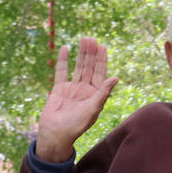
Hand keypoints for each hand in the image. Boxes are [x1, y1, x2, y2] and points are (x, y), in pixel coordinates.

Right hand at [34, 36, 118, 161]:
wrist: (56, 134)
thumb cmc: (76, 125)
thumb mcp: (92, 109)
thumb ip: (103, 93)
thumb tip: (115, 77)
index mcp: (95, 95)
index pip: (100, 74)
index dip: (102, 61)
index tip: (103, 47)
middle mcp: (85, 90)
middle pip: (89, 68)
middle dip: (91, 54)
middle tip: (91, 39)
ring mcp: (72, 88)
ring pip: (78, 67)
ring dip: (81, 54)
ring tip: (83, 40)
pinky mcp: (59, 89)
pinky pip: (61, 72)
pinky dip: (63, 60)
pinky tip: (65, 48)